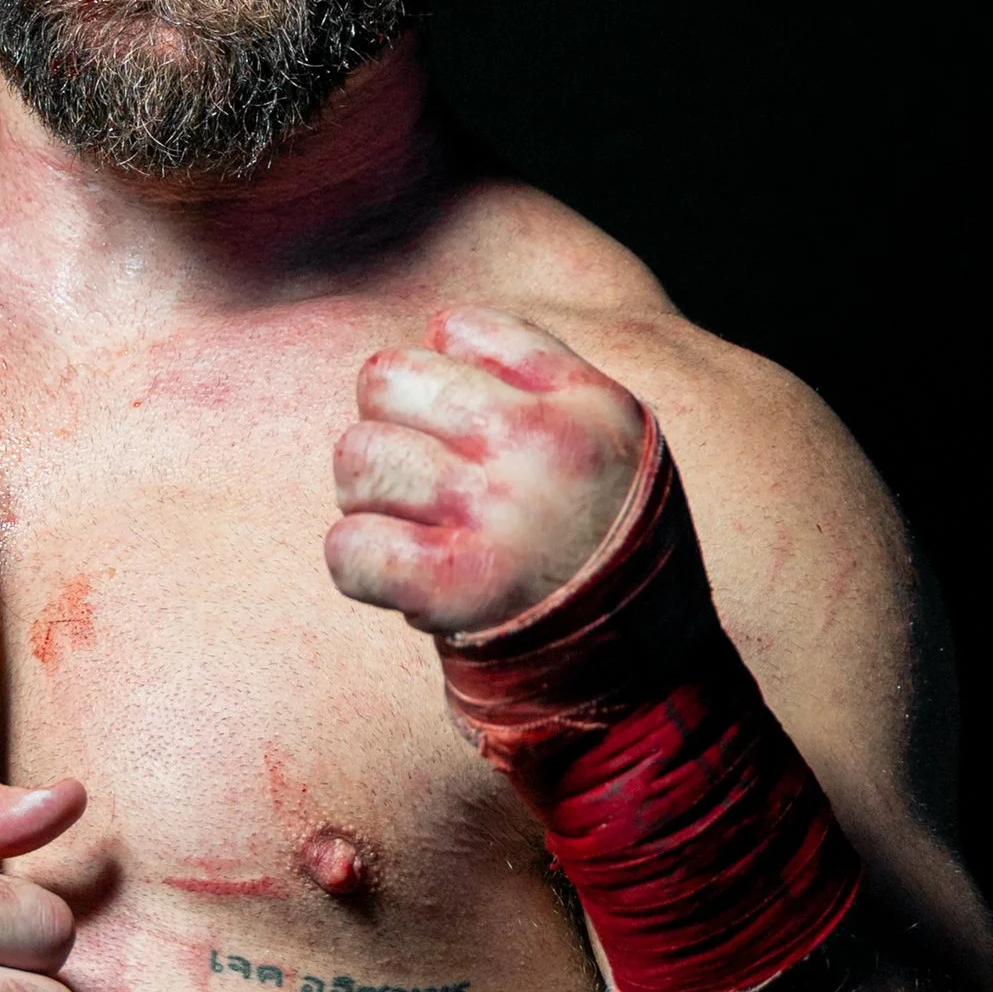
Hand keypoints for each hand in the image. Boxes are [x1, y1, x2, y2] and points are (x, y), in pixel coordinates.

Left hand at [325, 306, 647, 636]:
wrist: (642, 663)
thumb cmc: (605, 542)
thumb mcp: (614, 437)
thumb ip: (543, 374)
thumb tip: (439, 331)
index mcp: (582, 399)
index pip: (455, 328)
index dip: (436, 375)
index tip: (460, 426)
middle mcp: (539, 444)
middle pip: (386, 380)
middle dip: (386, 425)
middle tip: (419, 475)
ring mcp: (494, 513)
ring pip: (357, 457)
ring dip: (367, 495)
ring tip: (412, 525)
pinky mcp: (455, 585)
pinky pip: (349, 545)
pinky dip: (355, 559)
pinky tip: (393, 571)